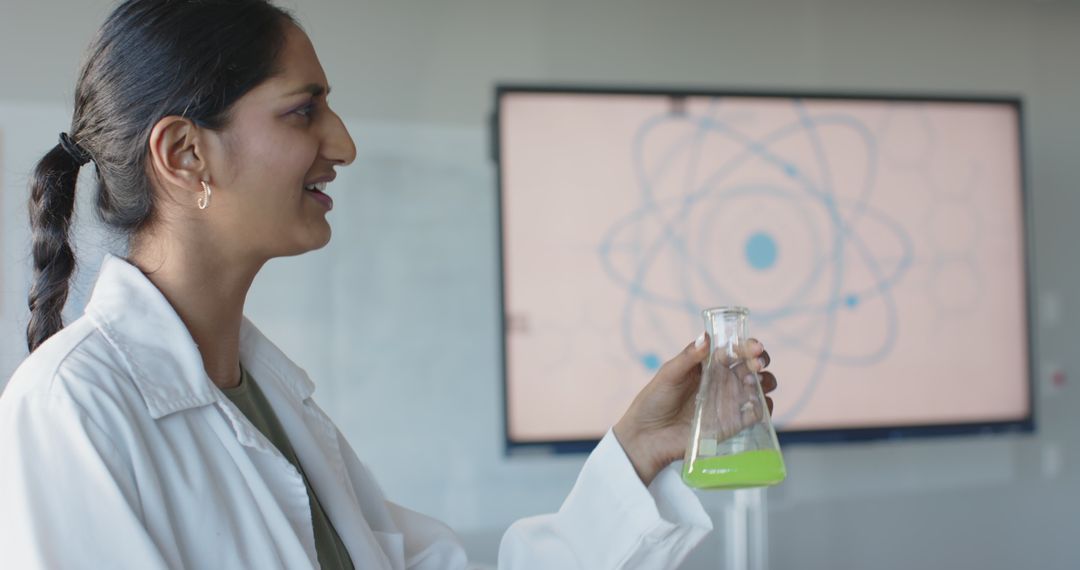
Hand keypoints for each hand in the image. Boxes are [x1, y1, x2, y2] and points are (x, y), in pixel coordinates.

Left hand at [613, 335, 776, 485]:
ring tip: (752, 384)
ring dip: (765, 382)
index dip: (747, 346)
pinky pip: (756, 414)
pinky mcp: (732, 424)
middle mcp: (722, 381)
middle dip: (760, 362)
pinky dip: (764, 407)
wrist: (647, 437)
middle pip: (751, 367)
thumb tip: (706, 337)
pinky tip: (758, 404)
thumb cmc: (654, 401)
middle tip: (757, 365)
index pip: (733, 350)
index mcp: (708, 365)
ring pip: (759, 388)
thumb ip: (688, 357)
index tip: (753, 347)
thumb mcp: (668, 375)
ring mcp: (729, 402)